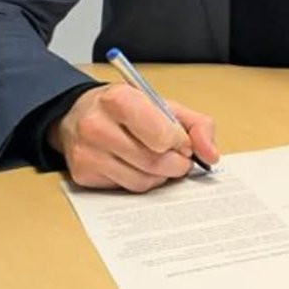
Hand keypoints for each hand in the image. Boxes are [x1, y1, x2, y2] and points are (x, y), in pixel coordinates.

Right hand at [47, 84, 218, 192]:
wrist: (77, 113)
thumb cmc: (126, 108)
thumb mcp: (163, 104)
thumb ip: (197, 125)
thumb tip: (211, 156)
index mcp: (119, 99)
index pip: (163, 136)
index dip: (180, 142)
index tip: (181, 140)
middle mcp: (98, 126)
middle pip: (155, 162)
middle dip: (175, 163)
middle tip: (176, 156)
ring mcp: (87, 153)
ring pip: (143, 181)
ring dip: (160, 175)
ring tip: (156, 158)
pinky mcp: (83, 175)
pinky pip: (126, 189)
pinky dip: (140, 181)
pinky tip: (136, 165)